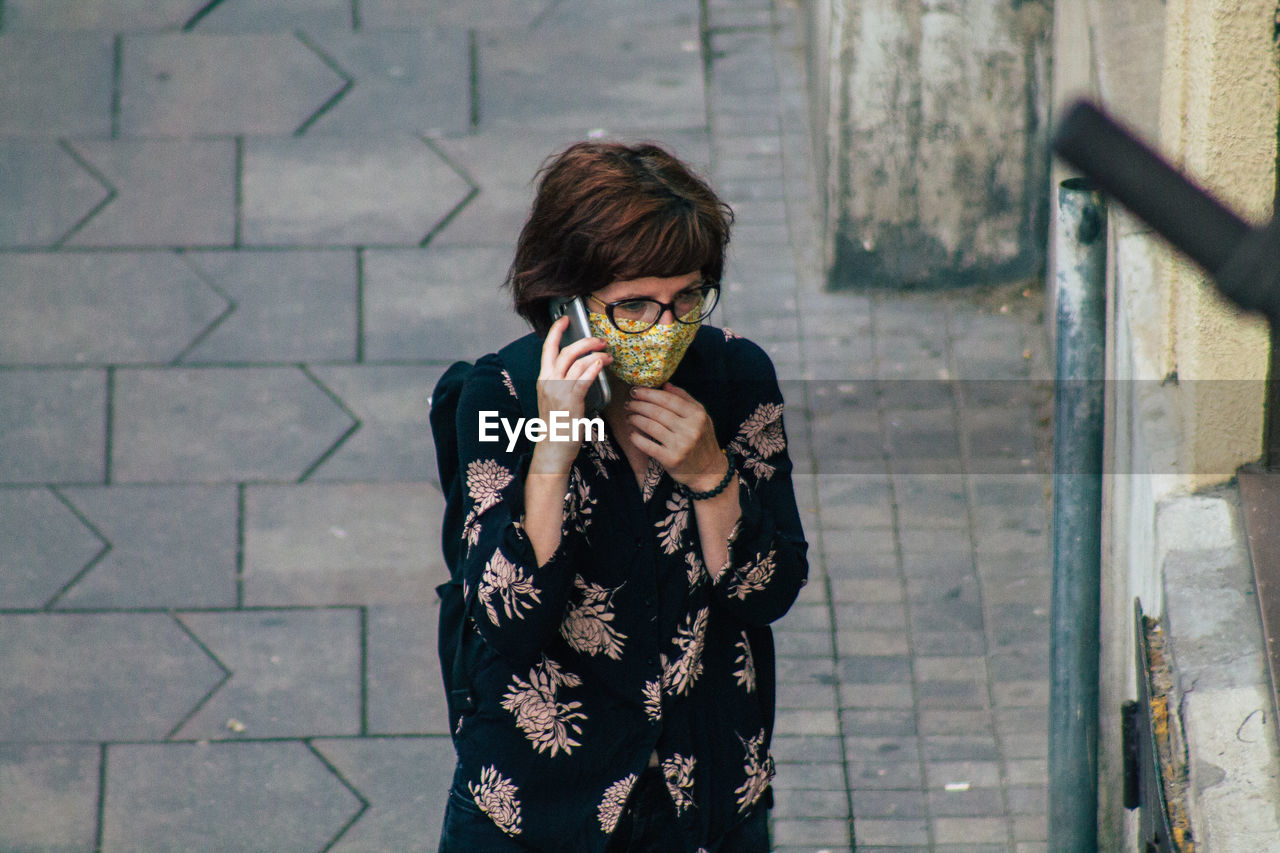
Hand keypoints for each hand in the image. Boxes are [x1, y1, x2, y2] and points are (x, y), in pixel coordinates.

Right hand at [532, 315, 611, 469]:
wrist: (552, 449)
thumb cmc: (557, 426)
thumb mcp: (555, 399)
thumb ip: (563, 383)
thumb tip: (582, 370)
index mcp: (543, 379)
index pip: (548, 349)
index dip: (556, 331)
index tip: (566, 319)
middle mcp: (548, 381)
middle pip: (567, 351)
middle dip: (586, 341)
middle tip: (601, 340)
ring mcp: (558, 390)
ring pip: (577, 361)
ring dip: (596, 354)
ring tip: (608, 356)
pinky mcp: (570, 400)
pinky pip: (584, 378)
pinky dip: (594, 367)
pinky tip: (602, 364)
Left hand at [624, 383, 726, 490]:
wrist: (709, 471)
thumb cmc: (703, 440)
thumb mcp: (701, 417)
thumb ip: (684, 399)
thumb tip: (665, 384)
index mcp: (697, 415)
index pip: (668, 399)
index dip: (649, 393)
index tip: (635, 390)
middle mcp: (690, 429)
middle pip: (657, 412)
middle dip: (638, 405)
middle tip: (629, 403)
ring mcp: (681, 445)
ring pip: (650, 426)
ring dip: (635, 419)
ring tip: (629, 416)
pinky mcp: (671, 459)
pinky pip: (648, 445)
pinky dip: (636, 438)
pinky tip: (632, 434)